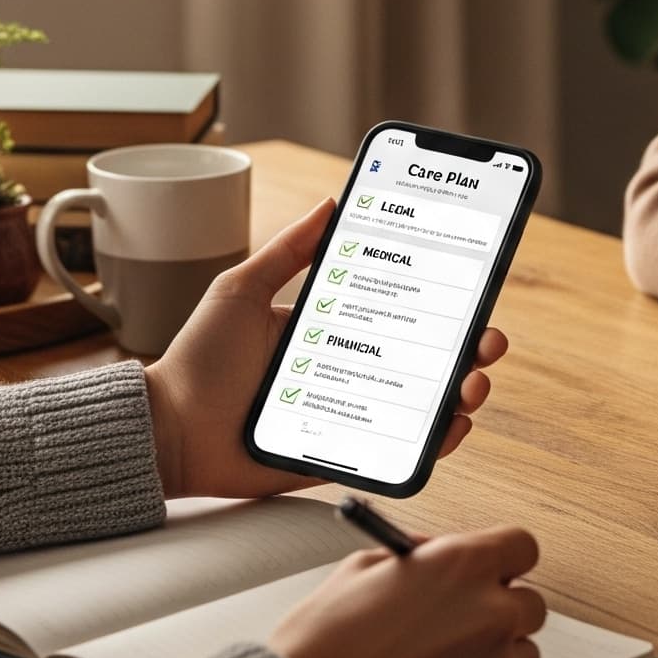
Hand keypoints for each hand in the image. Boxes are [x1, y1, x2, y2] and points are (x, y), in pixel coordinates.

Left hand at [144, 196, 508, 498]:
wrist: (170, 430)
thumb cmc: (198, 361)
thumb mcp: (242, 289)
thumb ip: (288, 250)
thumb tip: (331, 201)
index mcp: (330, 330)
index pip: (400, 313)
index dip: (442, 304)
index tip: (472, 288)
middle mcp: (348, 371)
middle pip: (427, 360)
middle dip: (470, 349)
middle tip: (487, 340)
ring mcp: (351, 415)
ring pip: (425, 406)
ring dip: (463, 394)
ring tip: (474, 384)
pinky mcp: (344, 456)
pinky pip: (401, 453)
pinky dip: (435, 443)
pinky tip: (450, 427)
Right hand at [270, 526, 544, 657]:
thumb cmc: (324, 637)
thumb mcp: (363, 566)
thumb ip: (417, 556)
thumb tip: (437, 556)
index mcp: (462, 565)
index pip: (522, 547)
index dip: (503, 559)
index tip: (489, 570)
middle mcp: (491, 613)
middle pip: (531, 604)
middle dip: (500, 609)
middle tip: (459, 621)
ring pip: (522, 655)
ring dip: (494, 656)